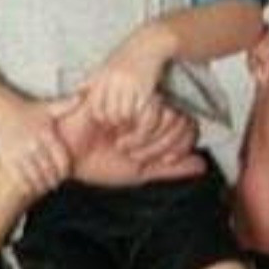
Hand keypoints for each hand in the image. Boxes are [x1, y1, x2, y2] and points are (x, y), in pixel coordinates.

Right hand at [0, 89, 72, 196]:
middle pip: (49, 171)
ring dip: (41, 185)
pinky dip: (27, 185)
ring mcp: (19, 152)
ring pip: (35, 176)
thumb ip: (66, 105)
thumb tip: (82, 97)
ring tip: (44, 186)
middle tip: (54, 183)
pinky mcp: (6, 157)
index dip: (65, 171)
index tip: (64, 174)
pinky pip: (19, 178)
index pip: (62, 159)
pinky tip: (30, 187)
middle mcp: (34, 144)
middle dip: (53, 180)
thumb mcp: (47, 107)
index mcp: (46, 134)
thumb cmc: (23, 108)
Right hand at [58, 96, 202, 186]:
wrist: (66, 159)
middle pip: (183, 120)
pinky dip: (138, 131)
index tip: (163, 160)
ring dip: (149, 140)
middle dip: (162, 146)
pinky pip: (150, 109)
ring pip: (170, 114)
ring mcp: (136, 102)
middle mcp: (148, 110)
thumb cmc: (98, 164)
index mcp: (155, 124)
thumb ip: (171, 169)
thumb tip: (202, 165)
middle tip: (136, 155)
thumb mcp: (140, 171)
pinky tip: (118, 136)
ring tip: (124, 146)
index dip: (181, 147)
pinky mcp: (124, 97)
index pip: (189, 128)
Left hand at [83, 26, 171, 127]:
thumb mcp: (105, 65)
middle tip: (119, 122)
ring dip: (127, 119)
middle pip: (110, 113)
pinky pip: (139, 109)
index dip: (99, 117)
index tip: (105, 119)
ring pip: (124, 114)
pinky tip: (140, 109)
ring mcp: (130, 84)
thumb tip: (76, 90)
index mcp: (102, 76)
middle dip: (114, 121)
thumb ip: (91, 79)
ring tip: (129, 117)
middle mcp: (114, 81)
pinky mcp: (146, 87)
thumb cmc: (125, 55)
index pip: (95, 106)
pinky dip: (139, 113)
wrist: (148, 43)